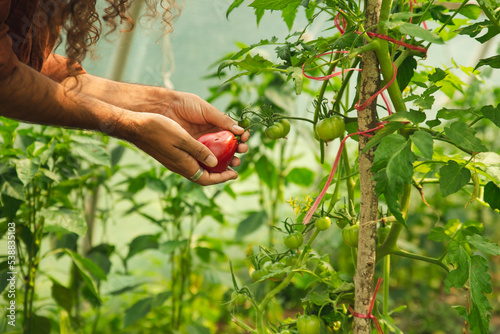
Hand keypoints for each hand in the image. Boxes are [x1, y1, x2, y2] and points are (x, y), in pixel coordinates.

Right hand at [123, 90, 248, 184]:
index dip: (222, 178)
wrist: (134, 125)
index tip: (235, 173)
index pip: (207, 179)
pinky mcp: (173, 152)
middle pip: (206, 173)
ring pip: (200, 164)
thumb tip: (214, 162)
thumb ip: (199, 151)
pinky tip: (211, 143)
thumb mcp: (182, 139)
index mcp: (183, 165)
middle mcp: (180, 165)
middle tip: (236, 160)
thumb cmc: (157, 129)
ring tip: (228, 151)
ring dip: (214, 159)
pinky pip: (192, 157)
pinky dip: (204, 152)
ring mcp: (176, 159)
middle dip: (222, 168)